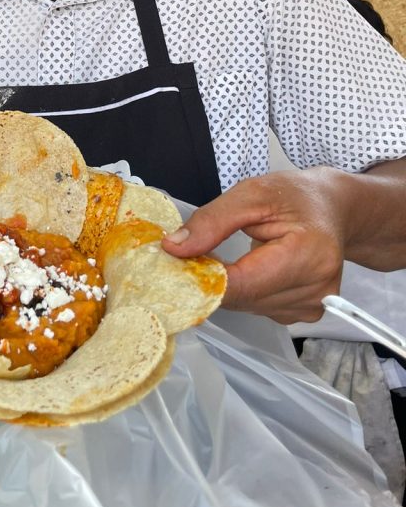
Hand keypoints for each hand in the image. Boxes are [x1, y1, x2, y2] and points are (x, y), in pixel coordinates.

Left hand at [161, 168, 345, 323]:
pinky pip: (258, 307)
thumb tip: (175, 248)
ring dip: (230, 284)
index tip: (175, 263)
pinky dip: (245, 289)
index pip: (244, 284)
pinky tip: (251, 266)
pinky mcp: (306, 313)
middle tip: (199, 250)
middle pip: (243, 298)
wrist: (332, 208)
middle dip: (213, 278)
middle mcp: (317, 289)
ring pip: (247, 305)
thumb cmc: (296, 196)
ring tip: (234, 254)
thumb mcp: (251, 193)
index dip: (204, 278)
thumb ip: (212, 221)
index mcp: (309, 254)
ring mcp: (313, 306)